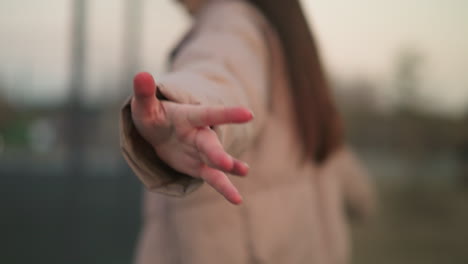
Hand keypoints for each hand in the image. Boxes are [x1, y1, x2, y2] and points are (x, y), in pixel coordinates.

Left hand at [131, 72, 252, 204]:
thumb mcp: (144, 106)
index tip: (249, 114)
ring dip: (229, 167)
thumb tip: (140, 74)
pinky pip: (213, 178)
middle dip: (218, 154)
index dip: (227, 114)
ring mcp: (201, 152)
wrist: (159, 132)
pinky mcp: (199, 167)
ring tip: (244, 172)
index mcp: (189, 116)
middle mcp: (199, 134)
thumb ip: (144, 93)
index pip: (208, 114)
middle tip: (225, 163)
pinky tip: (237, 199)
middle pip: (210, 143)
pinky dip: (224, 188)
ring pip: (216, 161)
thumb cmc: (153, 116)